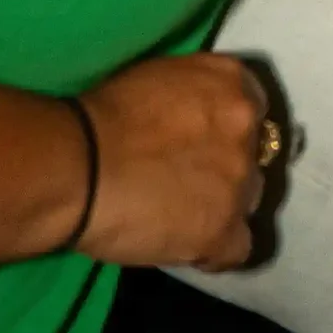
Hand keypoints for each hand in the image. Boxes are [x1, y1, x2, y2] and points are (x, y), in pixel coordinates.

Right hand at [75, 52, 275, 269]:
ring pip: (249, 200)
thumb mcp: (163, 80)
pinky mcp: (223, 230)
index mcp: (233, 83)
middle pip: (252, 157)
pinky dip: (216, 252)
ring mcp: (239, 181)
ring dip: (222, 208)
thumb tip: (197, 124)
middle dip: (227, 171)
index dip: (227, 135)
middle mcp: (247, 128)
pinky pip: (239, 248)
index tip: (202, 148)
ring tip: (183, 218)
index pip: (253, 112)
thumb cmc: (104, 116)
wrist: (79, 165)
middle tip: (188, 184)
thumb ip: (196, 99)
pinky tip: (189, 249)